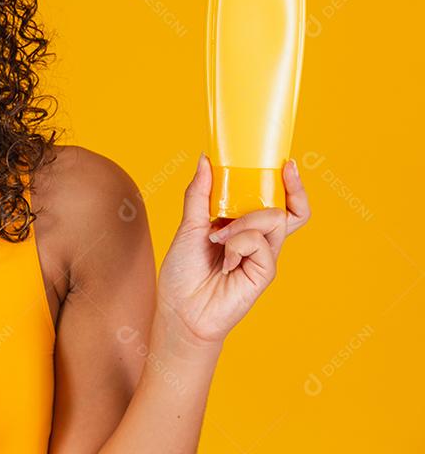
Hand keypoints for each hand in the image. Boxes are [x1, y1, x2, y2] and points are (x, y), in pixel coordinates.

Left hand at [155, 154, 311, 346]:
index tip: (286, 164)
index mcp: (242, 226)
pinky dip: (238, 243)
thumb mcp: (189, 225)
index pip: (276, 203)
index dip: (288, 185)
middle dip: (290, 189)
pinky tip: (224, 260)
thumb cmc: (184, 270)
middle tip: (284, 172)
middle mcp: (258, 240)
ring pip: (273, 219)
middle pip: (289, 210)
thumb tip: (206, 160)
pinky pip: (260, 243)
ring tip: (217, 237)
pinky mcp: (264, 272)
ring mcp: (263, 256)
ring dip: (243, 222)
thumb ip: (199, 194)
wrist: (180, 308)